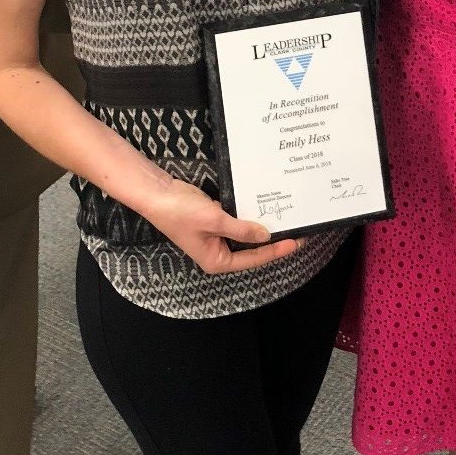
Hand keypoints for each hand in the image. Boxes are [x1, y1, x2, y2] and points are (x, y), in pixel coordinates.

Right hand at [147, 180, 298, 273]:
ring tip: (286, 219)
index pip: (253, 259)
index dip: (275, 251)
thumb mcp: (215, 221)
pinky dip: (251, 216)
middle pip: (252, 250)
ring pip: (246, 235)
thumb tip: (266, 235)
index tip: (295, 242)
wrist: (158, 194)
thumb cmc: (182, 213)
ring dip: (263, 228)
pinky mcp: (215, 221)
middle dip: (273, 241)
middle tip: (297, 231)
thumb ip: (242, 230)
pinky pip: (238, 222)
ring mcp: (217, 236)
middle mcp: (218, 252)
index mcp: (217, 261)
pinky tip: (265, 208)